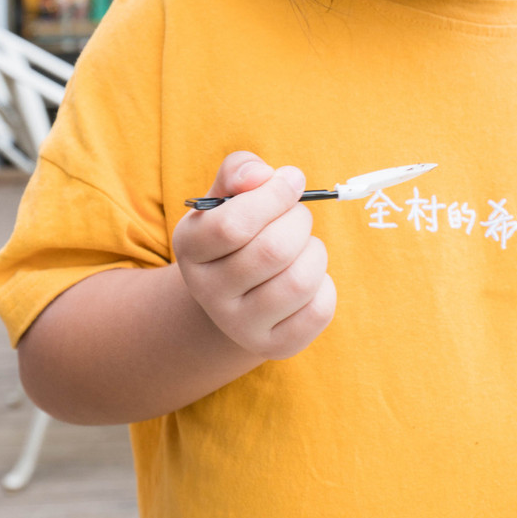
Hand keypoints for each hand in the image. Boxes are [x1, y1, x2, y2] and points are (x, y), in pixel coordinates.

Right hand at [172, 151, 335, 358]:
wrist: (236, 294)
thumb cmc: (239, 232)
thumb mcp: (228, 196)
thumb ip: (241, 172)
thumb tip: (262, 174)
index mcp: (191, 248)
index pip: (232, 225)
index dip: (274, 196)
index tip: (291, 180)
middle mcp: (208, 292)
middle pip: (273, 252)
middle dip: (299, 221)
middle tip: (298, 216)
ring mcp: (240, 325)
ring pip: (300, 282)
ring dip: (315, 252)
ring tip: (304, 246)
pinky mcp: (275, 346)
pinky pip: (319, 310)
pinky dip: (325, 284)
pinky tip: (309, 278)